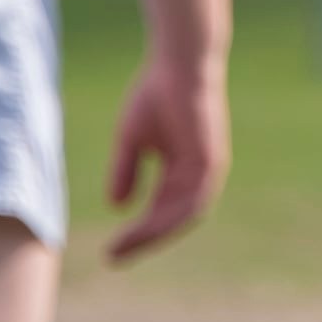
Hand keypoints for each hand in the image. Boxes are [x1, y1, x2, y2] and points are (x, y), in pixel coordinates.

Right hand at [106, 54, 230, 261]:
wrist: (179, 64)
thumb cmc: (157, 94)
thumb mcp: (132, 140)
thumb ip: (126, 171)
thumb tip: (118, 207)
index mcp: (181, 171)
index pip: (160, 211)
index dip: (136, 232)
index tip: (109, 250)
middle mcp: (197, 175)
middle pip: (171, 220)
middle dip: (142, 240)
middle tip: (113, 257)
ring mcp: (207, 170)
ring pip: (182, 216)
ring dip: (154, 234)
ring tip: (124, 247)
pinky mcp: (211, 162)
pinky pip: (193, 201)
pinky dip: (171, 217)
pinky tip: (147, 227)